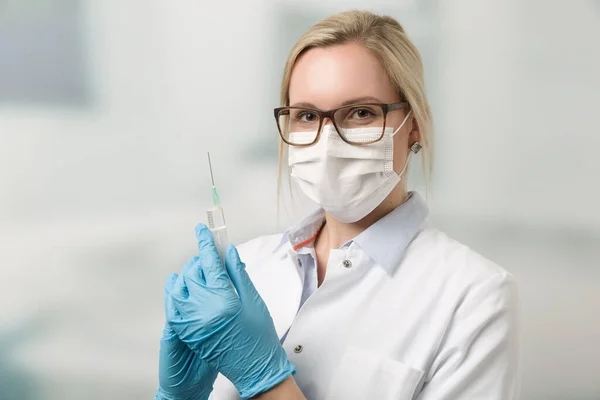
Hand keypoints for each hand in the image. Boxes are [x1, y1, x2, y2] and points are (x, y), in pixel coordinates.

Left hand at [166, 224, 294, 398]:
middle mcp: (204, 310)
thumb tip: (228, 253)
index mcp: (224, 299)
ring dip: (186, 276)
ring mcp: (191, 322)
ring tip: (198, 272)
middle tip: (208, 256)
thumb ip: (238, 274)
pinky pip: (173, 307)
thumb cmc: (258, 336)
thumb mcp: (254, 301)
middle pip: (193, 273)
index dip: (206, 243)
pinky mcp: (185, 332)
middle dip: (199, 260)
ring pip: (179, 288)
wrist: (254, 368)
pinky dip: (175, 294)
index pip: (210, 263)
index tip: (202, 230)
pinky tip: (181, 287)